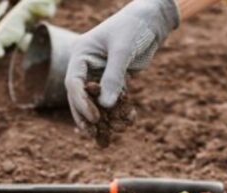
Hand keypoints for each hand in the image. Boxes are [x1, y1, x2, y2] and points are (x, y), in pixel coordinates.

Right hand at [65, 0, 179, 132]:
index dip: (82, 103)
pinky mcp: (116, 80)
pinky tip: (126, 122)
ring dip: (102, 118)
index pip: (74, 83)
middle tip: (92, 134)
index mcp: (81, 55)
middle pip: (80, 96)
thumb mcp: (123, 50)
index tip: (94, 118)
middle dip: (86, 116)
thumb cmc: (133, 28)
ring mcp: (100, 74)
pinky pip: (113, 99)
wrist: (151, 22)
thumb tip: (105, 106)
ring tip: (106, 136)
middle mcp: (87, 66)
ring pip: (96, 101)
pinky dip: (118, 112)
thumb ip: (114, 77)